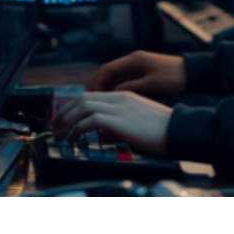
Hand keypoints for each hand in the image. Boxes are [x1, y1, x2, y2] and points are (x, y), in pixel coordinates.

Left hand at [52, 92, 172, 156]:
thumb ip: (122, 120)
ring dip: (66, 120)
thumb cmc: (163, 129)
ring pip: (82, 106)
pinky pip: (89, 121)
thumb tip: (106, 131)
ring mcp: (118, 107)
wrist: (178, 129)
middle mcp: (119, 97)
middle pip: (83, 98)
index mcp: (125, 95)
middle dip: (65, 111)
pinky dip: (76, 129)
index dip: (74, 106)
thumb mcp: (140, 120)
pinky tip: (73, 139)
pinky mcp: (118, 119)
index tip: (65, 118)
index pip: (92, 95)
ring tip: (59, 133)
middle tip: (55, 125)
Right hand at [86, 51, 187, 98]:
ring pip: (115, 78)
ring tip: (97, 104)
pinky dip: (116, 91)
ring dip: (106, 89)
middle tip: (87, 100)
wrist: (193, 73)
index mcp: (134, 60)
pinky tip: (113, 102)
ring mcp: (138, 68)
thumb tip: (113, 93)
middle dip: (97, 85)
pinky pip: (124, 82)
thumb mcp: (152, 84)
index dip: (96, 82)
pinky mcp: (143, 75)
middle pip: (108, 73)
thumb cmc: (174, 77)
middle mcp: (133, 61)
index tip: (89, 95)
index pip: (108, 69)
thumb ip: (132, 88)